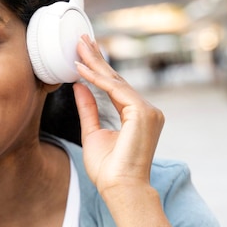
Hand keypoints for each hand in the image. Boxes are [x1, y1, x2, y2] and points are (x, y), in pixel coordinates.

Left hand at [72, 35, 164, 197]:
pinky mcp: (143, 112)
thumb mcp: (92, 132)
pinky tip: (81, 68)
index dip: (98, 69)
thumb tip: (78, 87)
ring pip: (116, 81)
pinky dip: (96, 79)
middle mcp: (147, 110)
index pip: (115, 87)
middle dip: (97, 57)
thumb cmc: (108, 169)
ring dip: (95, 62)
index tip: (84, 52)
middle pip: (116, 79)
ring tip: (79, 46)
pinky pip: (115, 90)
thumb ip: (88, 108)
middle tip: (82, 38)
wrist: (119, 188)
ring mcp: (148, 111)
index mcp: (137, 115)